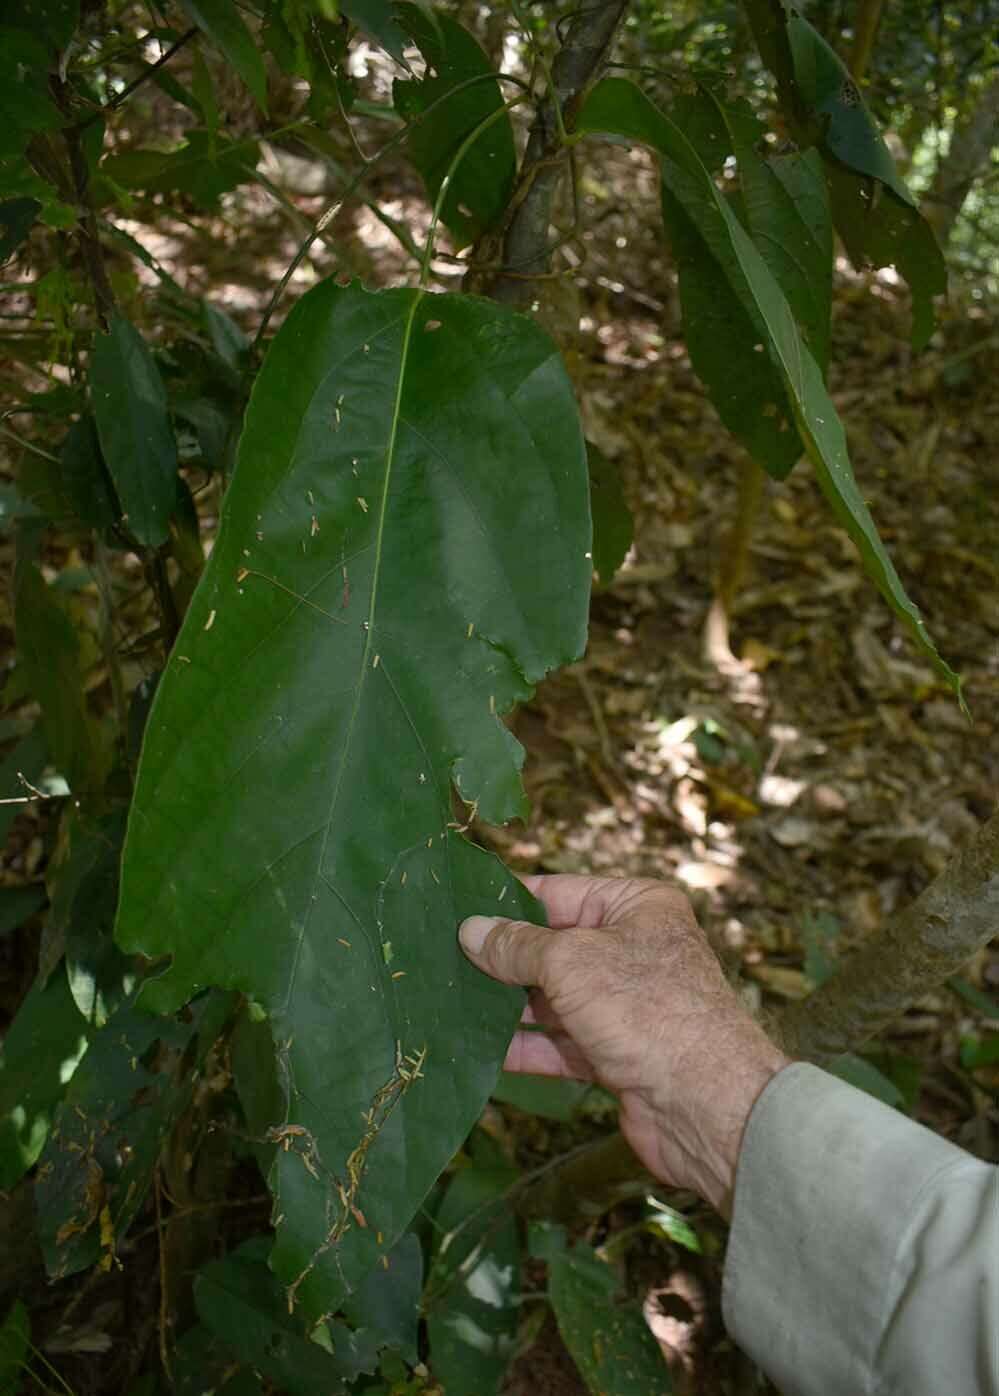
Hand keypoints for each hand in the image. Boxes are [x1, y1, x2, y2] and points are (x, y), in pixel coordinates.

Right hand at [459, 874, 789, 1215]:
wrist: (706, 1104)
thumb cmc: (647, 1009)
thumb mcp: (571, 962)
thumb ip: (517, 947)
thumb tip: (472, 931)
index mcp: (637, 906)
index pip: (558, 892)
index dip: (506, 901)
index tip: (455, 908)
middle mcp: (632, 948)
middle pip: (550, 947)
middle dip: (499, 957)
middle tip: (437, 958)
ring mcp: (623, 1004)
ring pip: (550, 997)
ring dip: (504, 1004)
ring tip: (446, 1002)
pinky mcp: (614, 1053)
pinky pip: (558, 1042)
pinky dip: (522, 1047)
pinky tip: (477, 1051)